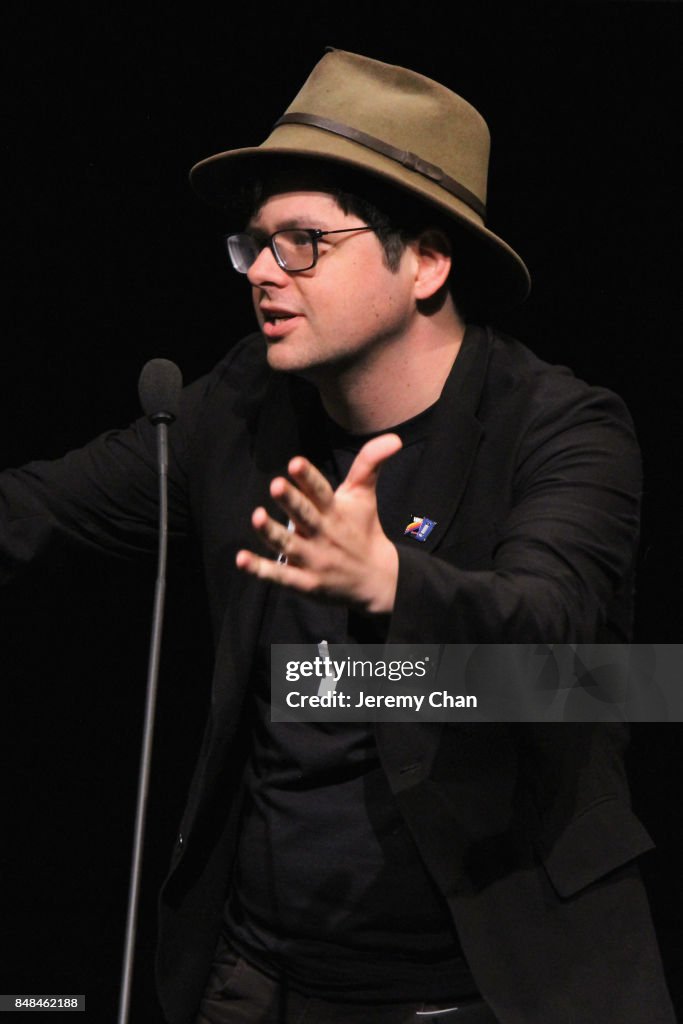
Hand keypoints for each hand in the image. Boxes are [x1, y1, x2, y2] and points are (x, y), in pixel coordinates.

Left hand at [235, 433, 401, 613]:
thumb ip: (370, 464)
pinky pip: (280, 576)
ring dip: (272, 533)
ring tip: (256, 517)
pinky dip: (261, 569)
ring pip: (288, 545)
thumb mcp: (365, 496)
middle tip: (276, 485)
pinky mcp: (305, 582)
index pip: (321, 491)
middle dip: (291, 501)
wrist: (377, 581)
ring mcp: (314, 559)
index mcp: (335, 511)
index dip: (308, 478)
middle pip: (305, 516)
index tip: (295, 463)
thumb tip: (394, 438)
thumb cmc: (364, 530)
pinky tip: (241, 559)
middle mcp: (323, 534)